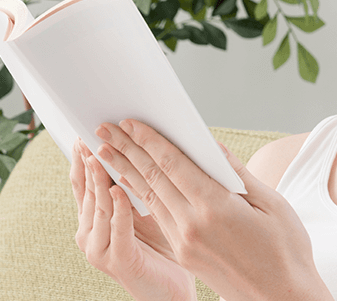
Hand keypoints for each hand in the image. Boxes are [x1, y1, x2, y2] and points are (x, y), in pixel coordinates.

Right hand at [70, 138, 195, 300]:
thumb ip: (138, 181)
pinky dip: (118, 209)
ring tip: (101, 155)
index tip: (84, 133)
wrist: (171, 286)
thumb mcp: (147, 205)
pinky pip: (118, 230)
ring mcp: (102, 248)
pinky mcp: (120, 260)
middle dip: (90, 160)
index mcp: (97, 217)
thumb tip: (140, 141)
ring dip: (100, 179)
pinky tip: (118, 191)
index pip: (84, 182)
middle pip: (88, 189)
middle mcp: (92, 232)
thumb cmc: (162, 241)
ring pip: (99, 206)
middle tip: (90, 136)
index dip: (82, 158)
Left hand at [94, 120, 333, 300]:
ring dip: (125, 170)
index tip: (130, 122)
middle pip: (153, 179)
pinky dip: (140, 194)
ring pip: (149, 197)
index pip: (173, 165)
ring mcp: (185, 242)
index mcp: (216, 208)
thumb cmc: (285, 250)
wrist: (281, 299)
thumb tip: (213, 148)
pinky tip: (130, 181)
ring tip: (106, 150)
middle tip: (103, 129)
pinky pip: (156, 216)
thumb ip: (237, 173)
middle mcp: (192, 225)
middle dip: (126, 150)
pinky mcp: (184, 253)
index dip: (149, 140)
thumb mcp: (272, 203)